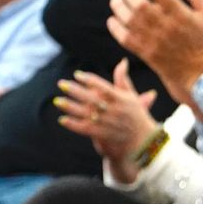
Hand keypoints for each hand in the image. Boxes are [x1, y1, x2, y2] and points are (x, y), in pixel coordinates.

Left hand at [55, 58, 160, 183]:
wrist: (144, 141)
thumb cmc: (137, 115)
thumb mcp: (132, 96)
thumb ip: (123, 79)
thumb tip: (123, 61)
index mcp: (122, 100)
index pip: (104, 87)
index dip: (90, 80)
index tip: (77, 75)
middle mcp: (115, 111)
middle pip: (92, 99)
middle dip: (76, 91)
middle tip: (61, 84)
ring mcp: (109, 124)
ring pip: (87, 114)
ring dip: (71, 107)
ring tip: (58, 101)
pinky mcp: (104, 136)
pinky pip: (86, 129)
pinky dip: (74, 125)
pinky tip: (63, 120)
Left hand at [107, 0, 202, 107]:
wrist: (201, 74)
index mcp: (182, 15)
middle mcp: (166, 27)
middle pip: (140, 4)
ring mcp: (155, 42)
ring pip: (130, 20)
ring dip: (119, 7)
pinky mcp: (147, 54)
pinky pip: (126, 39)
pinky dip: (116, 28)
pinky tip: (113, 19)